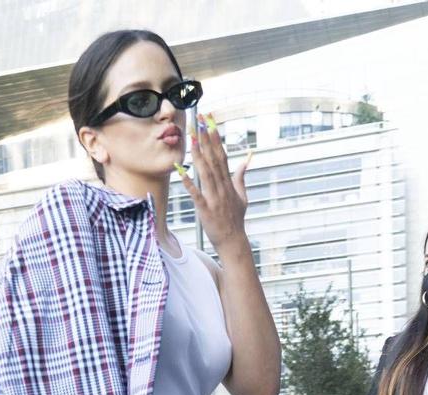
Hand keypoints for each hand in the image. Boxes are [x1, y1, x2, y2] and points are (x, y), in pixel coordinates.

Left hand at [175, 112, 250, 252]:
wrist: (233, 241)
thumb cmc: (236, 220)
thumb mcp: (243, 197)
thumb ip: (241, 177)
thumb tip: (246, 160)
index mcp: (229, 183)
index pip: (222, 155)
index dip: (216, 137)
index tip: (210, 122)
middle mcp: (222, 187)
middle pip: (213, 158)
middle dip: (206, 138)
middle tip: (199, 120)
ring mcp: (214, 198)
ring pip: (206, 172)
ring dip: (199, 154)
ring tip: (192, 137)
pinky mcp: (205, 210)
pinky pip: (196, 194)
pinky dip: (189, 182)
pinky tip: (181, 170)